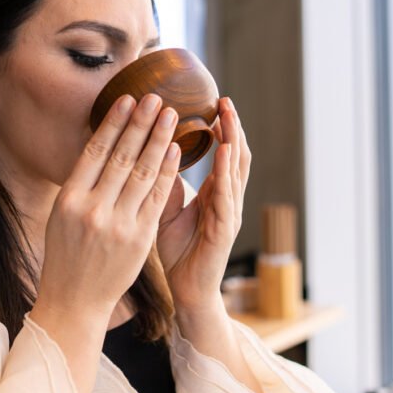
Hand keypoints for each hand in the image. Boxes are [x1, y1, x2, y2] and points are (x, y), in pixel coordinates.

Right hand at [37, 94, 179, 320]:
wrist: (76, 300)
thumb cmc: (67, 254)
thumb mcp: (62, 215)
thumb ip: (81, 184)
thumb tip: (101, 146)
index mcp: (70, 199)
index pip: (95, 151)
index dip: (114, 123)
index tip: (127, 99)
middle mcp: (93, 208)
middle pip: (122, 157)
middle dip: (141, 124)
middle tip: (156, 98)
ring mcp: (118, 224)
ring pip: (143, 174)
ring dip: (160, 141)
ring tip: (171, 116)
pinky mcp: (139, 238)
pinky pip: (157, 198)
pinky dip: (168, 172)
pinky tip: (176, 151)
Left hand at [156, 97, 250, 314]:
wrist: (185, 292)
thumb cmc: (178, 252)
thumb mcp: (165, 209)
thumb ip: (165, 184)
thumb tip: (155, 152)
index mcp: (215, 194)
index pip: (223, 154)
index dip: (221, 128)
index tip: (214, 101)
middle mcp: (227, 200)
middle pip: (235, 156)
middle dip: (233, 127)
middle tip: (225, 99)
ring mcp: (230, 214)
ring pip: (237, 171)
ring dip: (233, 142)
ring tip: (229, 116)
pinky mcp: (225, 230)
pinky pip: (227, 197)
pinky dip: (226, 173)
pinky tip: (223, 153)